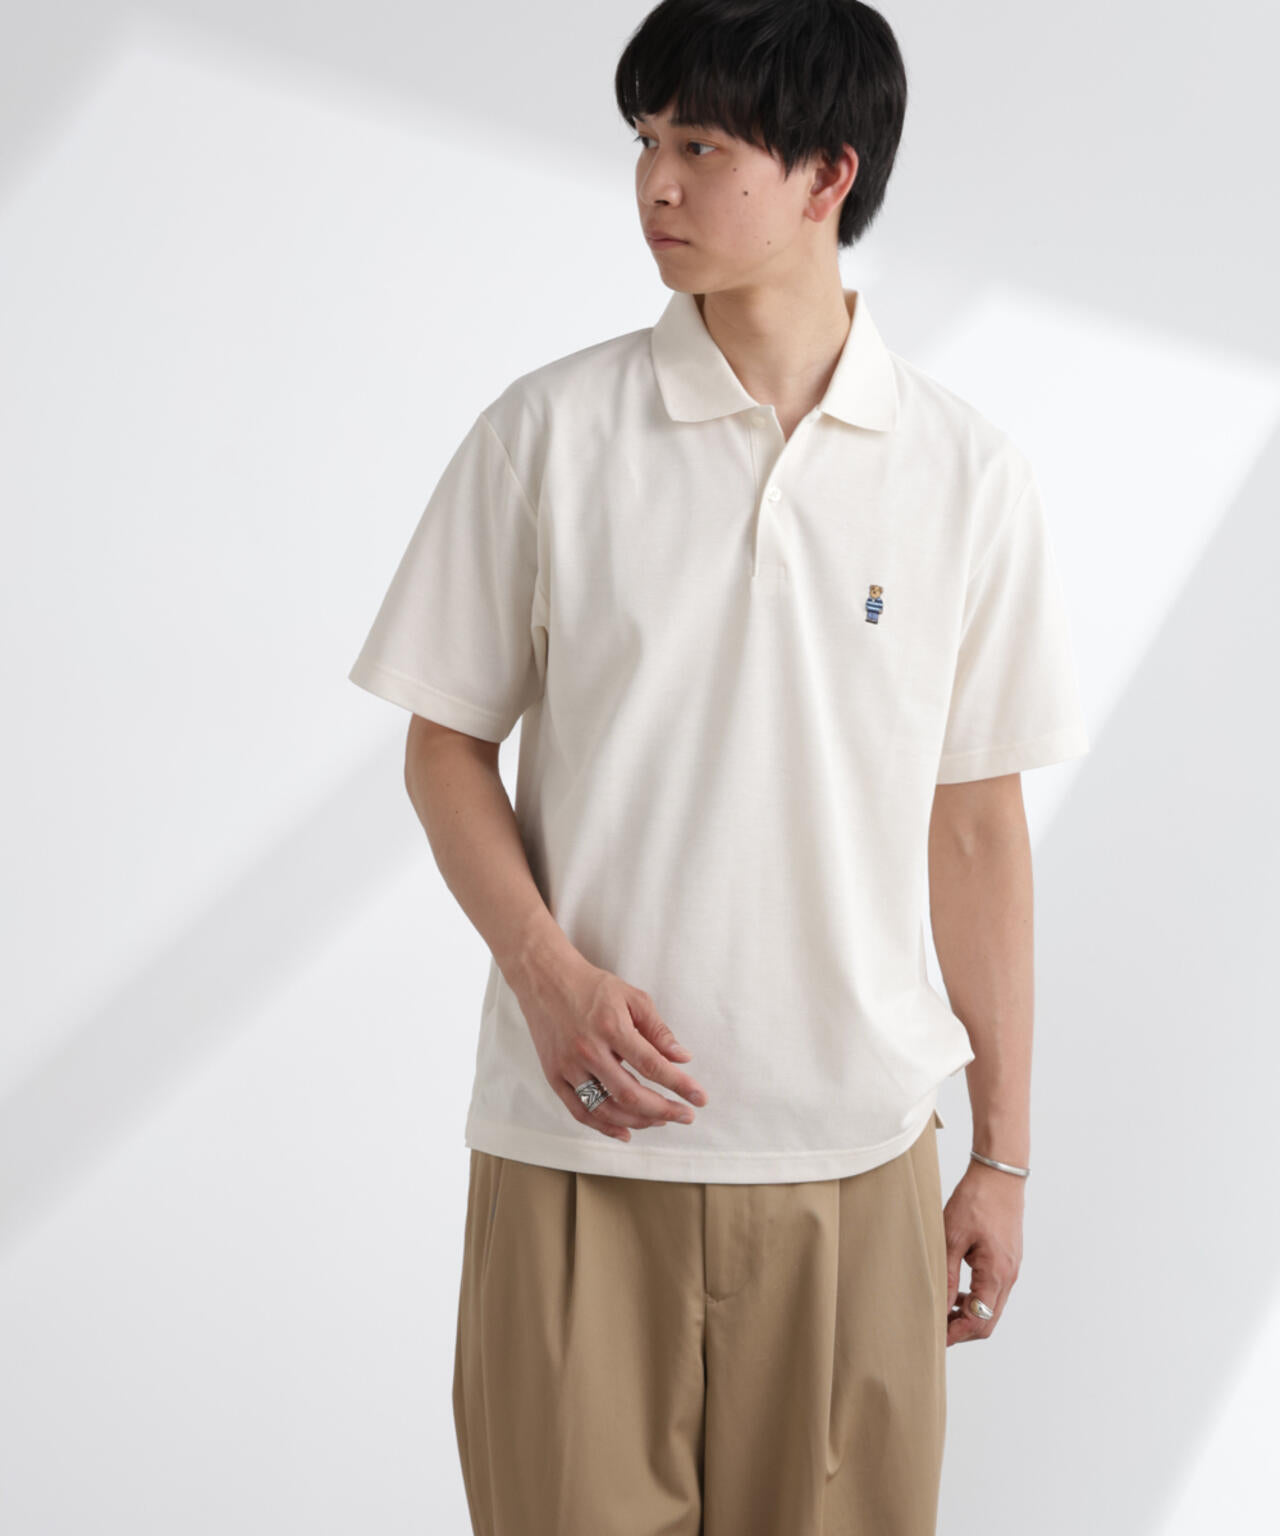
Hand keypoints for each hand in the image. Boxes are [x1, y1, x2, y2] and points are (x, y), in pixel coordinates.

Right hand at [514, 951, 708, 1141]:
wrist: (545, 979)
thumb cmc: (592, 987)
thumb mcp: (632, 997)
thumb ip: (658, 1029)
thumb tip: (682, 1058)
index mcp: (611, 1027)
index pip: (652, 1065)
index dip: (679, 1085)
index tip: (700, 1098)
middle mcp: (588, 1050)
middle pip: (630, 1093)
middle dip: (664, 1110)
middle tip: (686, 1116)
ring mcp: (568, 1066)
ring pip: (606, 1108)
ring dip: (638, 1121)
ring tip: (661, 1121)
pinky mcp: (554, 1076)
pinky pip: (580, 1111)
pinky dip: (604, 1126)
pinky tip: (626, 1131)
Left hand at [943, 1160, 1024, 1344]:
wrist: (999, 1174)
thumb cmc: (976, 1200)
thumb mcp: (952, 1236)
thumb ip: (946, 1275)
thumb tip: (939, 1307)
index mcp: (997, 1274)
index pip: (979, 1321)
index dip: (956, 1334)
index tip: (934, 1336)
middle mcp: (1009, 1276)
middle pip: (988, 1320)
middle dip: (962, 1329)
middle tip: (936, 1327)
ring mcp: (1011, 1268)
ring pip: (992, 1307)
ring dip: (969, 1314)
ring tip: (942, 1309)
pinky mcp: (1008, 1259)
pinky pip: (994, 1290)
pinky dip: (976, 1297)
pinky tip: (956, 1289)